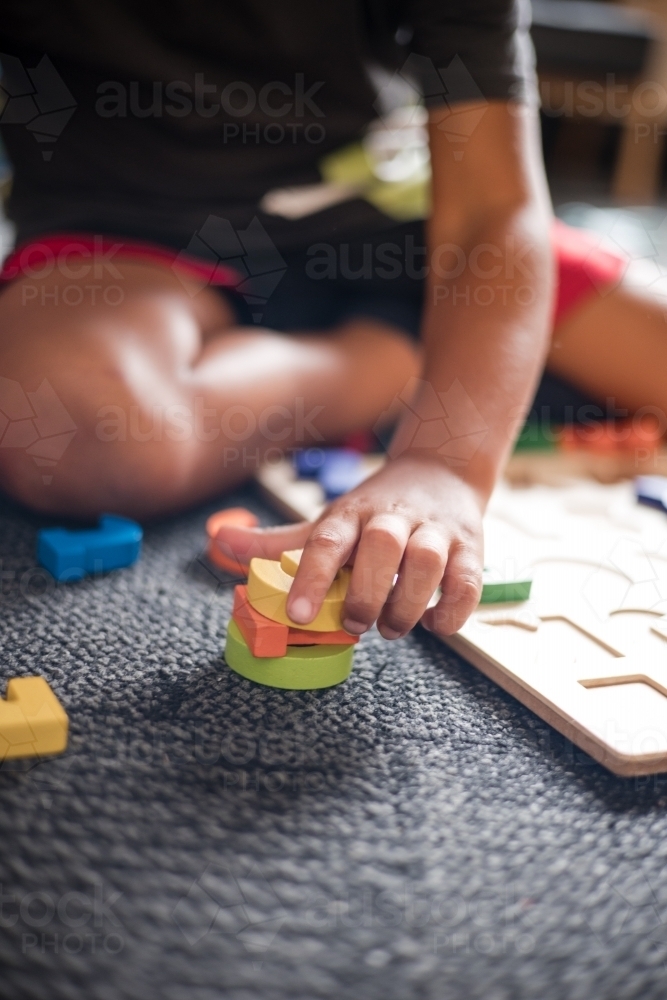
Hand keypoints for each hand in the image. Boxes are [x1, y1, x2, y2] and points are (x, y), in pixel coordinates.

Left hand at [215, 454, 484, 638]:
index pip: (327, 541)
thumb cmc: (375, 510)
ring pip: (428, 562)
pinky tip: (435, 624)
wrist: (442, 472)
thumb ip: (278, 541)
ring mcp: (435, 530)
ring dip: (409, 603)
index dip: (311, 578)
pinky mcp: (470, 547)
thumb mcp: (328, 520)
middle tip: (357, 625)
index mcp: (352, 513)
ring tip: (393, 628)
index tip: (298, 617)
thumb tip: (218, 542)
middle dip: (366, 592)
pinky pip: (468, 581)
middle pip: (381, 547)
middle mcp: (393, 517)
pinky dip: (454, 610)